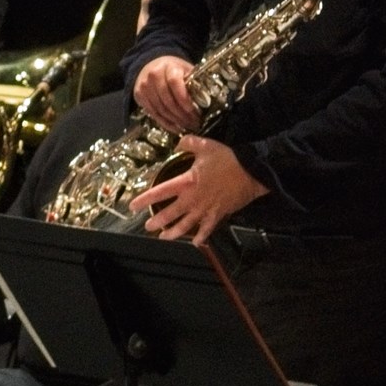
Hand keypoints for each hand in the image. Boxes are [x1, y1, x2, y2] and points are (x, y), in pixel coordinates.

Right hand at [133, 55, 199, 134]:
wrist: (150, 64)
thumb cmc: (172, 69)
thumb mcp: (185, 69)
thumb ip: (193, 81)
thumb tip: (208, 99)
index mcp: (168, 67)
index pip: (174, 83)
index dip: (184, 99)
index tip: (194, 111)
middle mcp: (153, 76)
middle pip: (167, 100)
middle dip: (182, 114)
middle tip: (194, 123)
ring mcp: (144, 87)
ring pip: (160, 109)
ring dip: (175, 121)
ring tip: (187, 126)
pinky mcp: (139, 96)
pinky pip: (153, 114)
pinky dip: (166, 123)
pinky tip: (176, 128)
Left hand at [133, 135, 266, 243]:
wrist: (252, 171)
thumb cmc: (228, 159)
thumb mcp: (205, 145)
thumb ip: (188, 143)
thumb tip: (178, 142)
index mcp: (187, 182)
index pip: (160, 192)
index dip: (145, 199)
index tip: (133, 206)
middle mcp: (193, 199)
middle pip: (170, 214)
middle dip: (157, 221)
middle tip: (148, 226)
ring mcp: (205, 209)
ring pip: (186, 225)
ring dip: (174, 233)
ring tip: (163, 237)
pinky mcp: (218, 214)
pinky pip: (208, 228)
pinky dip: (201, 236)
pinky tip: (196, 243)